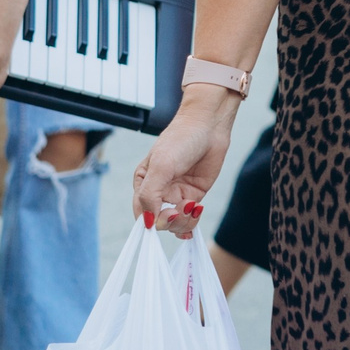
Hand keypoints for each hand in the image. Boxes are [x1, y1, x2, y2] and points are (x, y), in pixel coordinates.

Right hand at [132, 92, 237, 237]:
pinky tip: (197, 211)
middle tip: (180, 209)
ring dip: (184, 221)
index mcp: (143, 183)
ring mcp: (176, 194)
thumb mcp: (161, 166)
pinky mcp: (193, 194)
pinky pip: (189, 218)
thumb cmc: (180, 139)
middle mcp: (158, 191)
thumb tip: (147, 222)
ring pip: (175, 224)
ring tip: (192, 205)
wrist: (208, 125)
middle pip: (158, 222)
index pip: (141, 214)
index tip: (165, 216)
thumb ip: (150, 194)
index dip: (151, 221)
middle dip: (170, 221)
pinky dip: (193, 221)